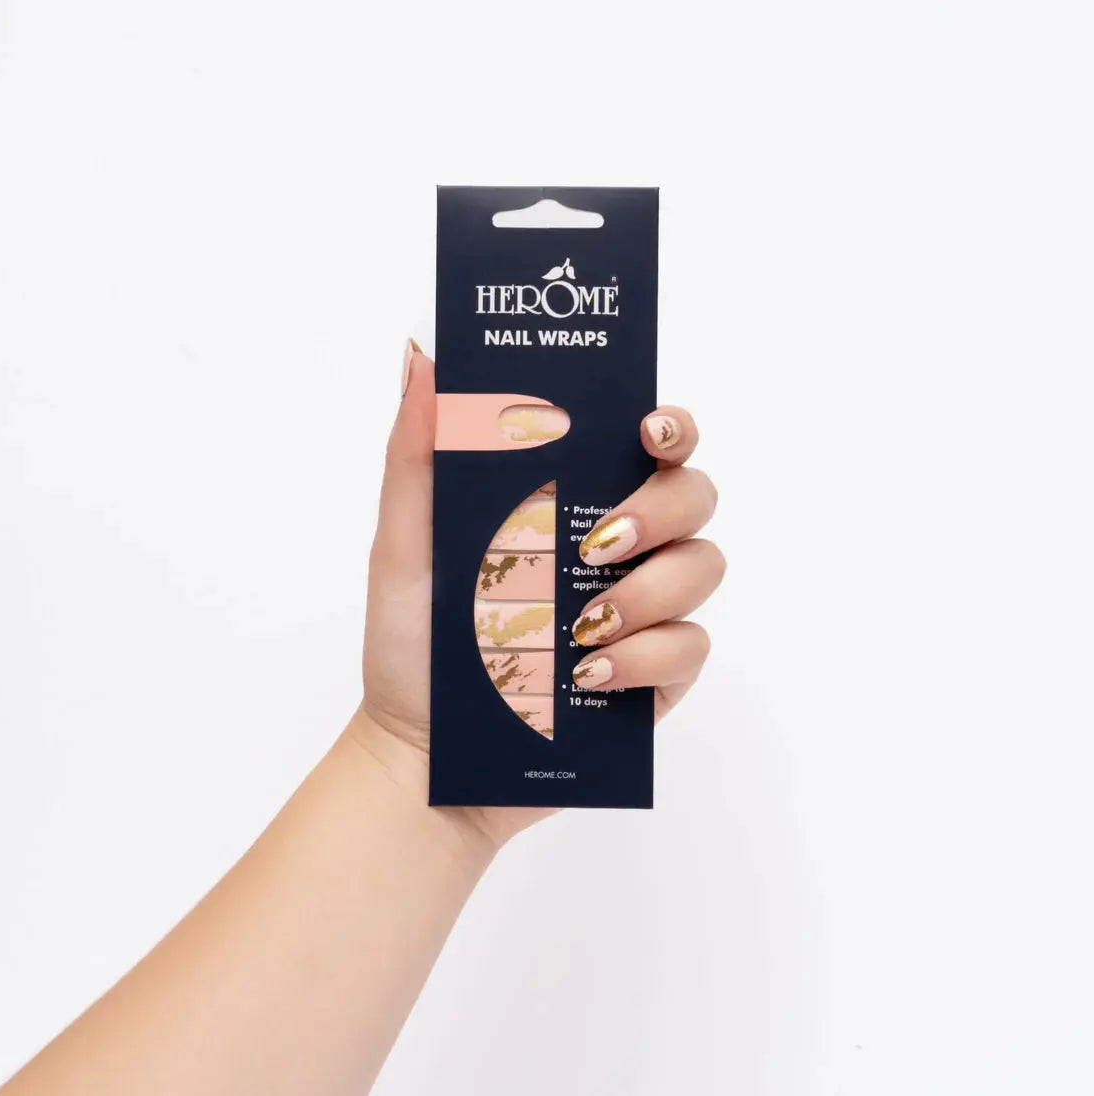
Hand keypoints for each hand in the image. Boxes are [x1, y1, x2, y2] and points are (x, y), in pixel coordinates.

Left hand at [350, 343, 724, 848]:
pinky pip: (692, 647)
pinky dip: (646, 656)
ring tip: (579, 628)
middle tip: (596, 544)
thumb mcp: (405, 544)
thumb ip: (416, 451)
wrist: (426, 754)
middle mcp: (619, 548)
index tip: (647, 430)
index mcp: (568, 503)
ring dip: (648, 591)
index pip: (647, 441)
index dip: (669, 423)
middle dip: (658, 508)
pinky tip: (589, 676)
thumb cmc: (411, 646)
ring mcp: (645, 612)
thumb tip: (420, 353)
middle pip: (694, 493)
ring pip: (704, 566)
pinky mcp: (657, 676)